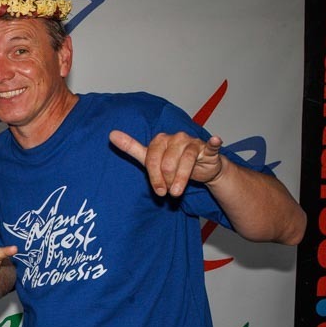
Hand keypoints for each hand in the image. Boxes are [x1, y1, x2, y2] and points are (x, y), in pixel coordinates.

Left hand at [109, 130, 224, 196]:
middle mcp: (176, 137)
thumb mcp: (151, 158)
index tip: (158, 191)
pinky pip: (211, 146)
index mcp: (160, 139)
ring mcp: (193, 142)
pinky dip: (213, 143)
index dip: (155, 177)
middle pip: (168, 162)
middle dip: (168, 181)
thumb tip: (111, 134)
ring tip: (178, 192)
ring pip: (185, 161)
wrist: (200, 167)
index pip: (152, 159)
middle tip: (170, 191)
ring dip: (182, 179)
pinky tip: (214, 141)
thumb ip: (132, 148)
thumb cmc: (173, 163)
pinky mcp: (208, 149)